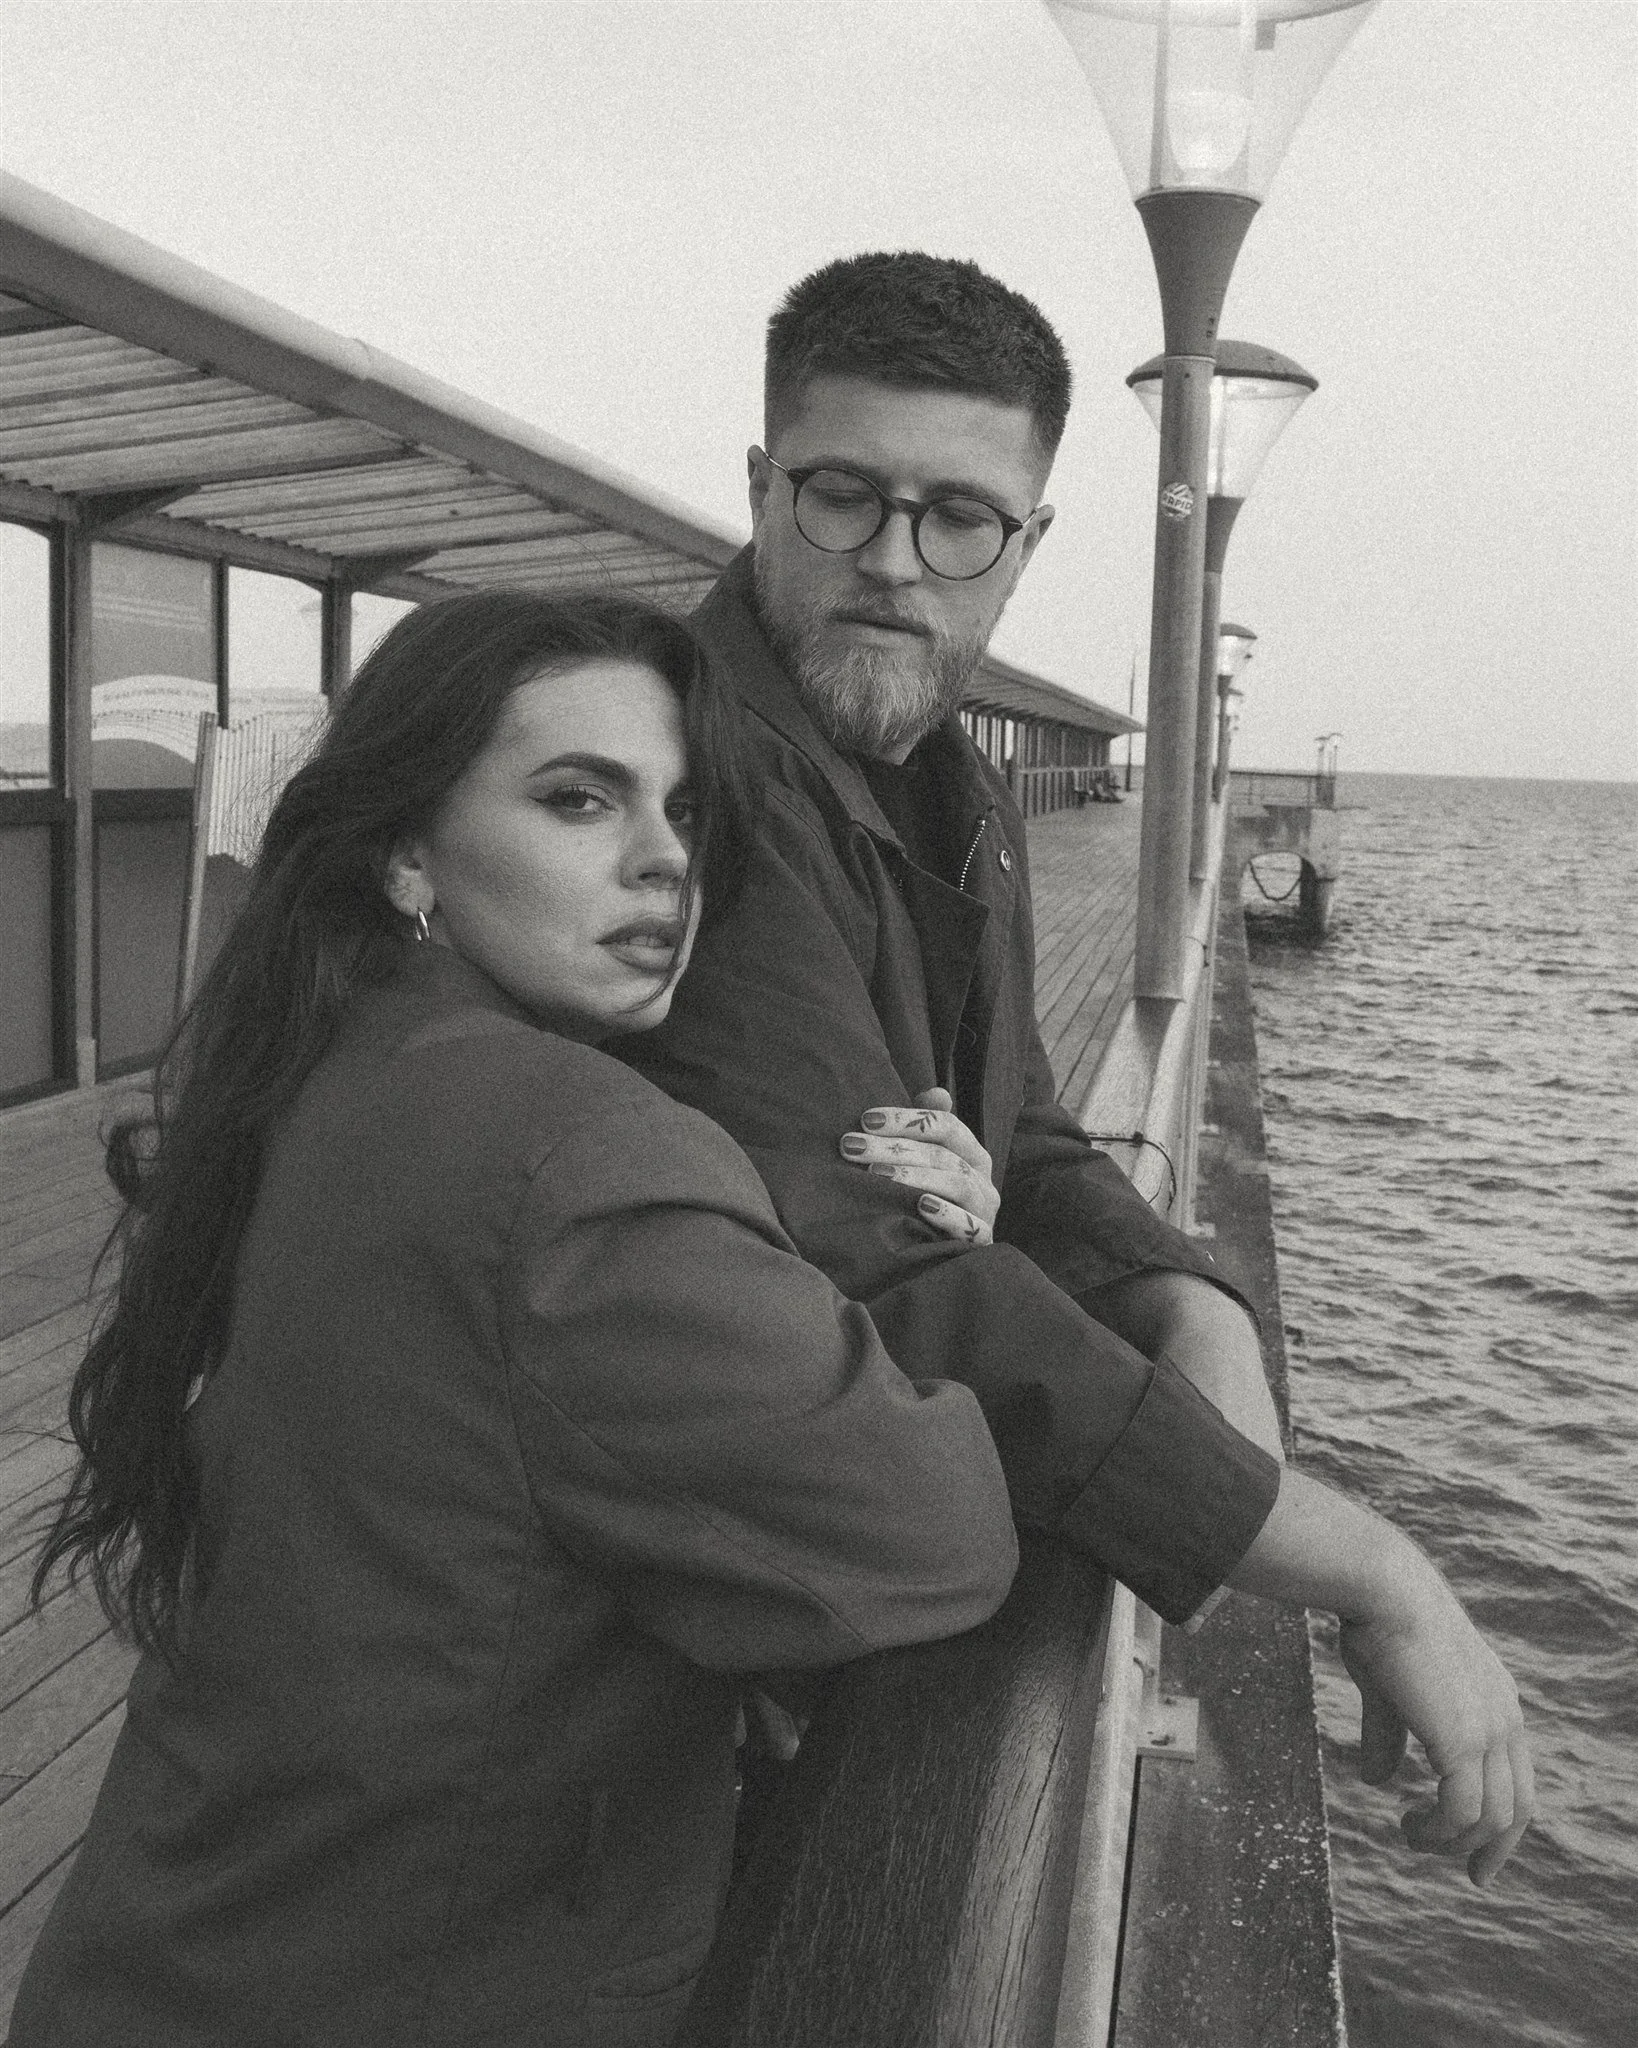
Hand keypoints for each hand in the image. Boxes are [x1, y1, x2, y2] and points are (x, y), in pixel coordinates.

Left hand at [839, 1087, 997, 1246]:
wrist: (941, 1255)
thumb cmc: (928, 1199)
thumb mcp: (923, 1162)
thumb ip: (924, 1128)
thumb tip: (935, 1091)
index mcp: (971, 1152)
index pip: (945, 1125)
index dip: (905, 1118)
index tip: (865, 1120)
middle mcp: (983, 1178)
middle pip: (942, 1154)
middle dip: (895, 1147)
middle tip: (851, 1146)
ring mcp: (984, 1209)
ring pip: (956, 1183)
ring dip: (914, 1176)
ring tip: (876, 1173)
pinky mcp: (982, 1241)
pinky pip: (969, 1225)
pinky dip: (946, 1214)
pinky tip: (920, 1206)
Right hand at [1338, 1576, 1534, 1887]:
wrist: (1381, 1588)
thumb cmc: (1378, 1625)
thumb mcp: (1387, 1690)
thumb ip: (1389, 1736)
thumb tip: (1376, 1781)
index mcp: (1496, 1702)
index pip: (1517, 1779)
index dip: (1502, 1821)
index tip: (1479, 1852)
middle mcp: (1504, 1719)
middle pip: (1516, 1808)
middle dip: (1493, 1848)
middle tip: (1473, 1877)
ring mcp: (1488, 1730)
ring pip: (1489, 1817)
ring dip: (1451, 1841)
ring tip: (1411, 1835)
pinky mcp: (1462, 1740)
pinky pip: (1462, 1811)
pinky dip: (1440, 1831)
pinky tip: (1409, 1824)